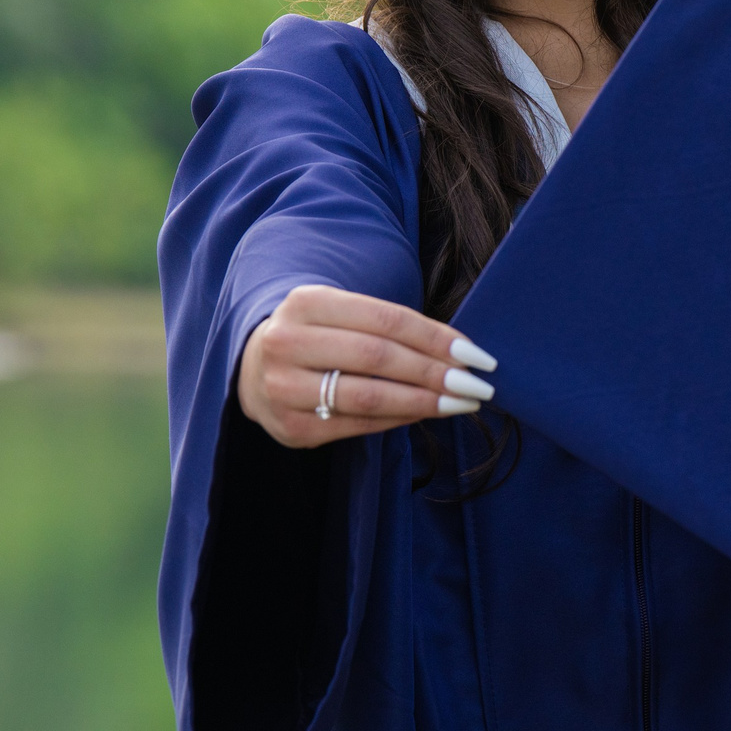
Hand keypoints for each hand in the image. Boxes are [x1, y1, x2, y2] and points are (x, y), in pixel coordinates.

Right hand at [236, 284, 499, 448]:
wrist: (252, 368)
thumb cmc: (317, 336)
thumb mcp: (340, 312)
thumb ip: (387, 326)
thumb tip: (460, 352)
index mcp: (305, 302)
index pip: (385, 319)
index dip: (436, 338)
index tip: (476, 354)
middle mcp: (287, 343)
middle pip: (378, 357)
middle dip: (435, 373)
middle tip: (478, 384)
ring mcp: (284, 389)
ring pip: (368, 396)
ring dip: (424, 402)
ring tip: (462, 403)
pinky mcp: (291, 428)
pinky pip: (358, 425)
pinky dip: (399, 419)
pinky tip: (426, 413)